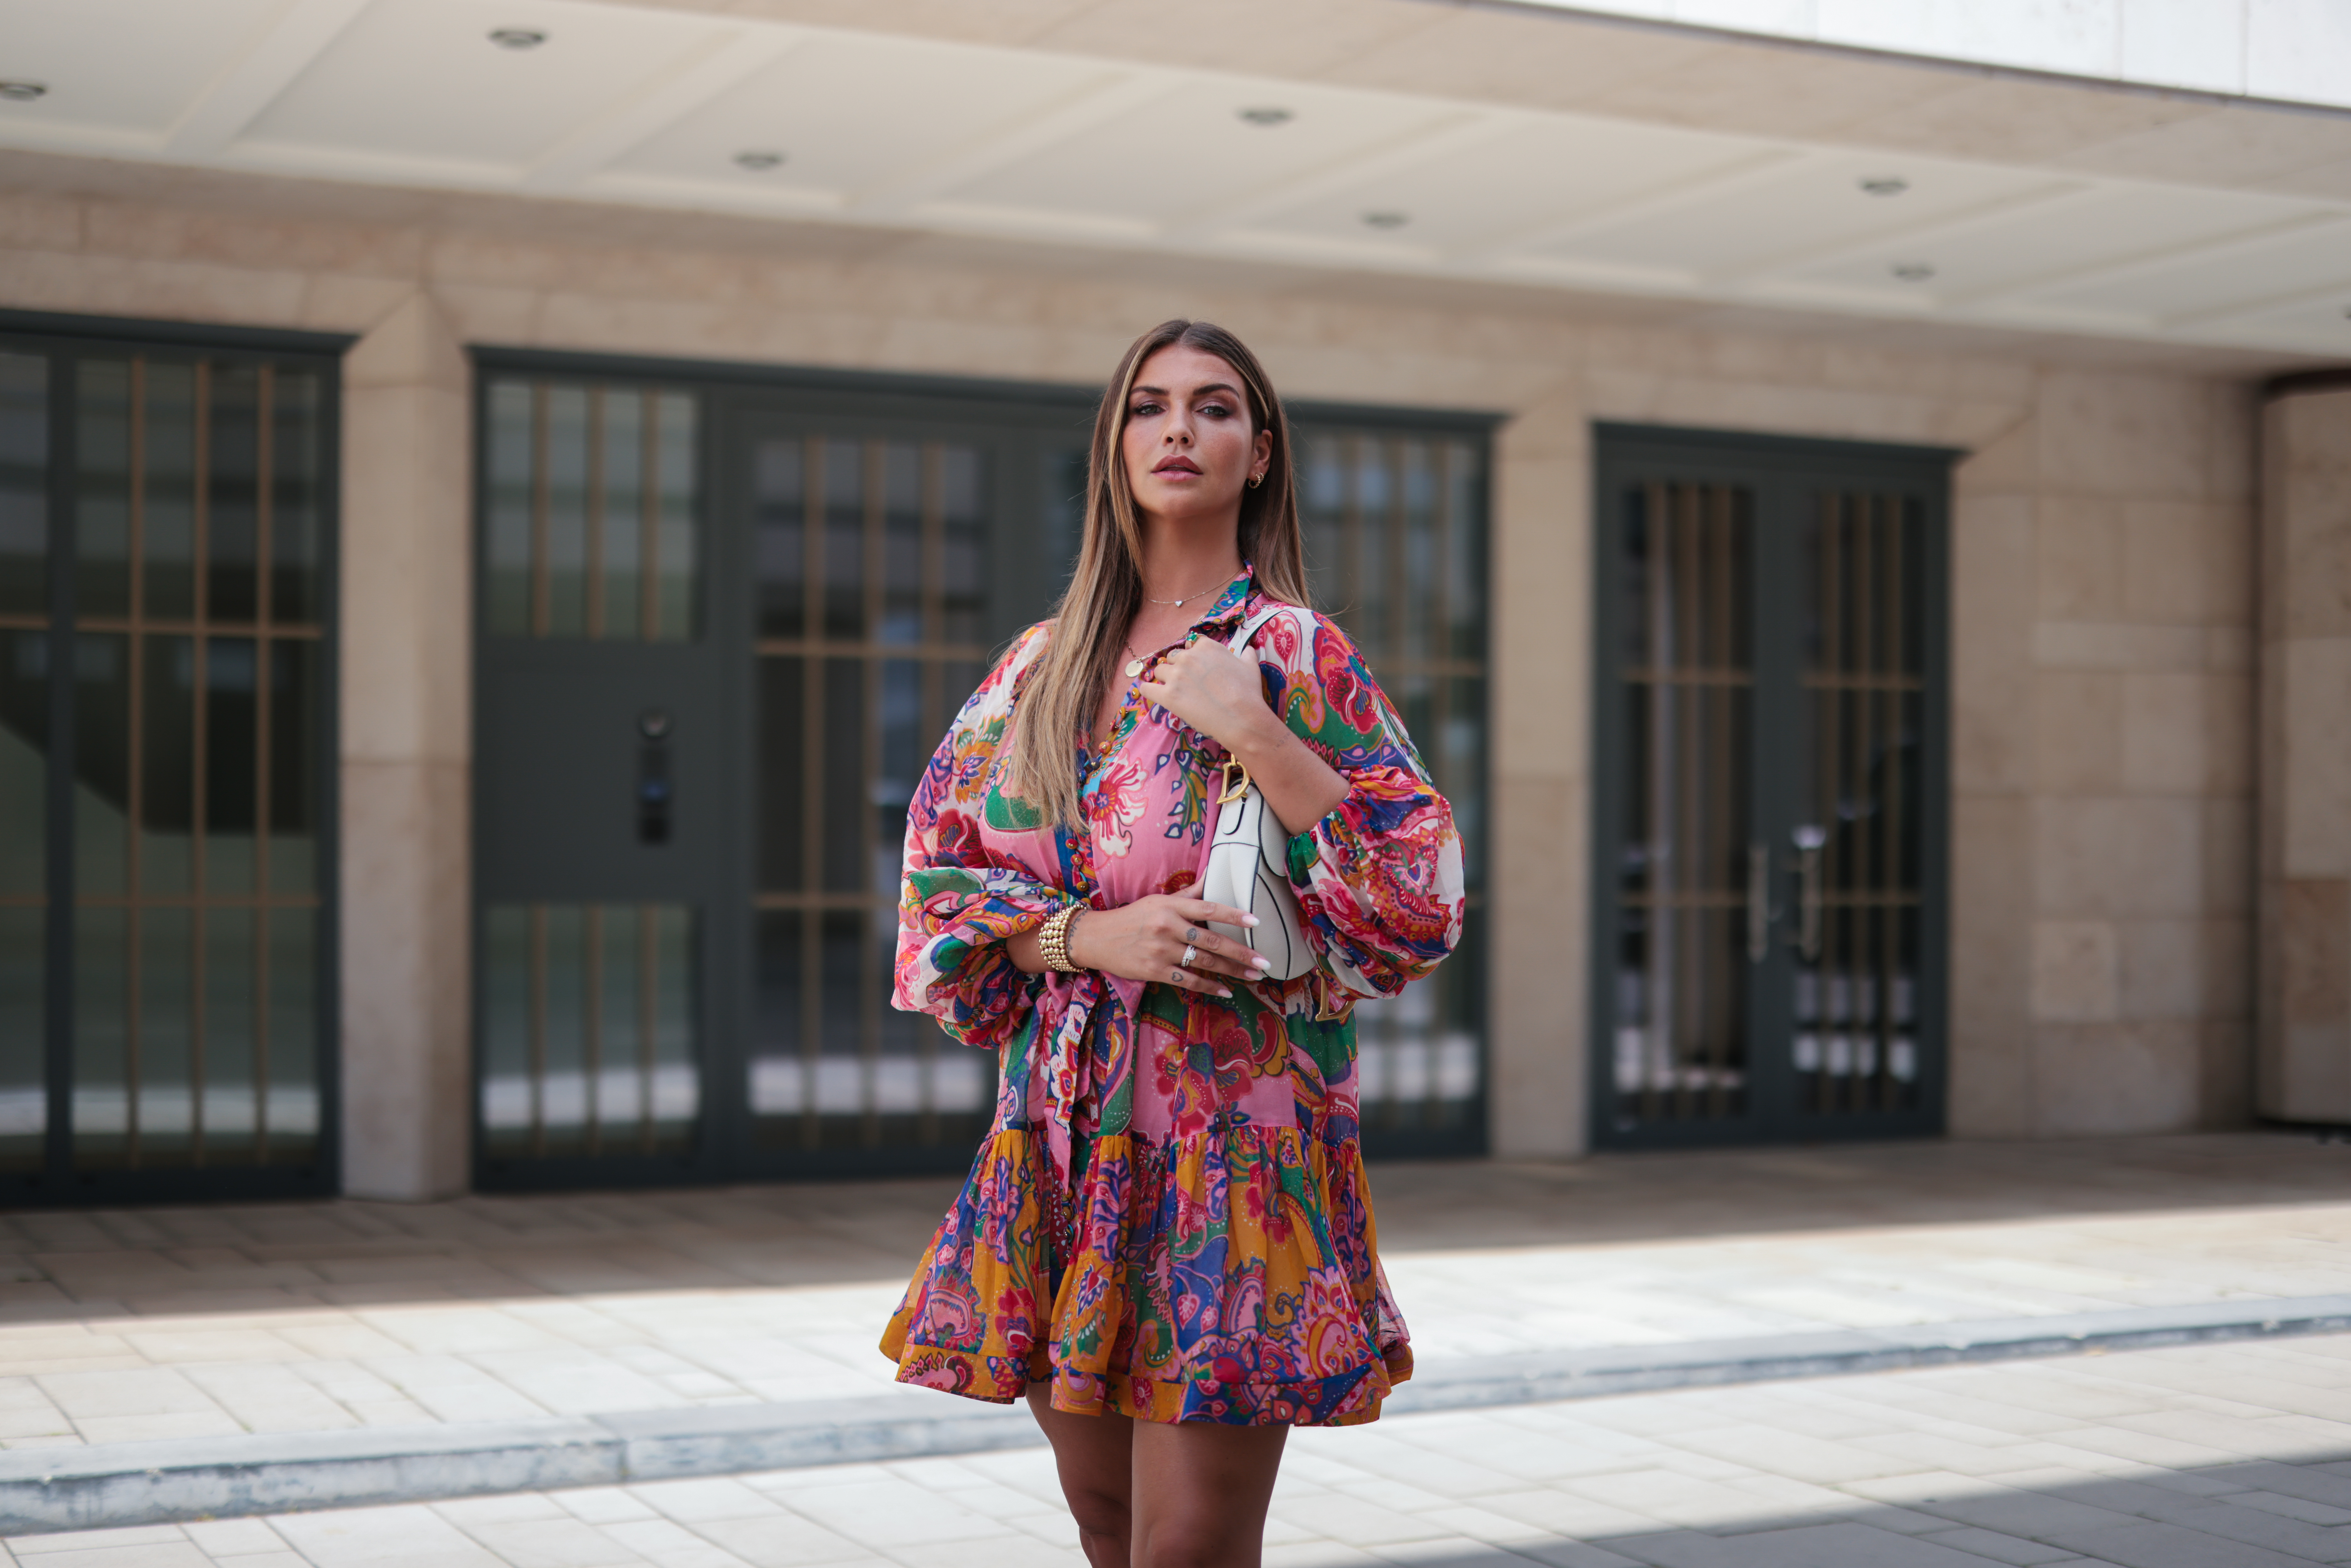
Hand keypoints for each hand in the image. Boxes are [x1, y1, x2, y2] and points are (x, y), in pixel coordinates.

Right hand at [1066, 895, 1268, 997]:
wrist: (1097, 938)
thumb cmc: (1132, 917)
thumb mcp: (1158, 900)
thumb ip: (1187, 894)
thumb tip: (1212, 876)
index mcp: (1170, 906)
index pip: (1208, 907)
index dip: (1233, 914)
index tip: (1256, 920)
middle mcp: (1167, 927)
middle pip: (1212, 940)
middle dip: (1241, 952)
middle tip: (1264, 961)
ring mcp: (1161, 950)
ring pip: (1204, 962)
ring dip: (1232, 971)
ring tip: (1253, 976)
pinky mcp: (1154, 970)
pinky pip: (1188, 980)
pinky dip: (1209, 987)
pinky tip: (1226, 991)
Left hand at [1136, 639, 1280, 755]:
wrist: (1242, 717)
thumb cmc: (1248, 692)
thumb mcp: (1251, 666)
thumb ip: (1246, 655)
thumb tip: (1250, 649)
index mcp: (1206, 647)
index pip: (1191, 645)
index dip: (1193, 657)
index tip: (1197, 668)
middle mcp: (1188, 657)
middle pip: (1172, 658)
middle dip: (1178, 668)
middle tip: (1188, 683)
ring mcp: (1176, 677)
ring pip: (1159, 672)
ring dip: (1164, 679)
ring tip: (1174, 691)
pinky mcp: (1167, 696)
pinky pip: (1146, 689)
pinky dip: (1147, 690)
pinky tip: (1152, 693)